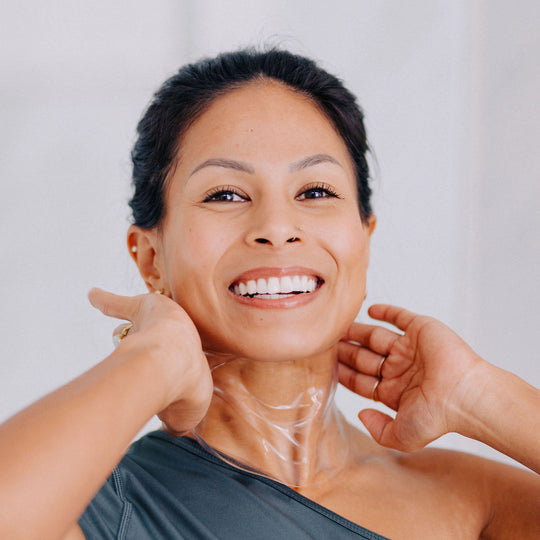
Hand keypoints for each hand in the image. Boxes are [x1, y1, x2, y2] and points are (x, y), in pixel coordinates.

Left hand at [88, 288, 212, 434]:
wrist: (171, 366)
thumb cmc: (182, 390)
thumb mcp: (185, 417)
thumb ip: (176, 420)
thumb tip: (171, 428)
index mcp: (186, 365)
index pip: (177, 370)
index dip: (172, 376)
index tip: (169, 383)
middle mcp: (173, 342)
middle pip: (155, 349)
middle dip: (149, 351)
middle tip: (144, 354)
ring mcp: (157, 324)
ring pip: (134, 328)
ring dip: (125, 332)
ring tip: (116, 332)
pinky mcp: (142, 307)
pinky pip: (119, 304)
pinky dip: (105, 300)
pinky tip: (92, 295)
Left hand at [338, 304, 483, 451]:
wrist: (464, 395)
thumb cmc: (438, 416)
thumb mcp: (403, 436)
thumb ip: (379, 430)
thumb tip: (361, 414)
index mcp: (394, 391)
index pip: (362, 380)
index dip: (345, 373)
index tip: (328, 366)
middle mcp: (400, 368)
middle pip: (365, 357)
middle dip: (346, 352)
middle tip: (326, 344)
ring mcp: (409, 348)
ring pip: (376, 337)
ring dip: (358, 332)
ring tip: (338, 328)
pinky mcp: (421, 330)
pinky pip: (399, 317)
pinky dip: (385, 312)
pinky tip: (370, 310)